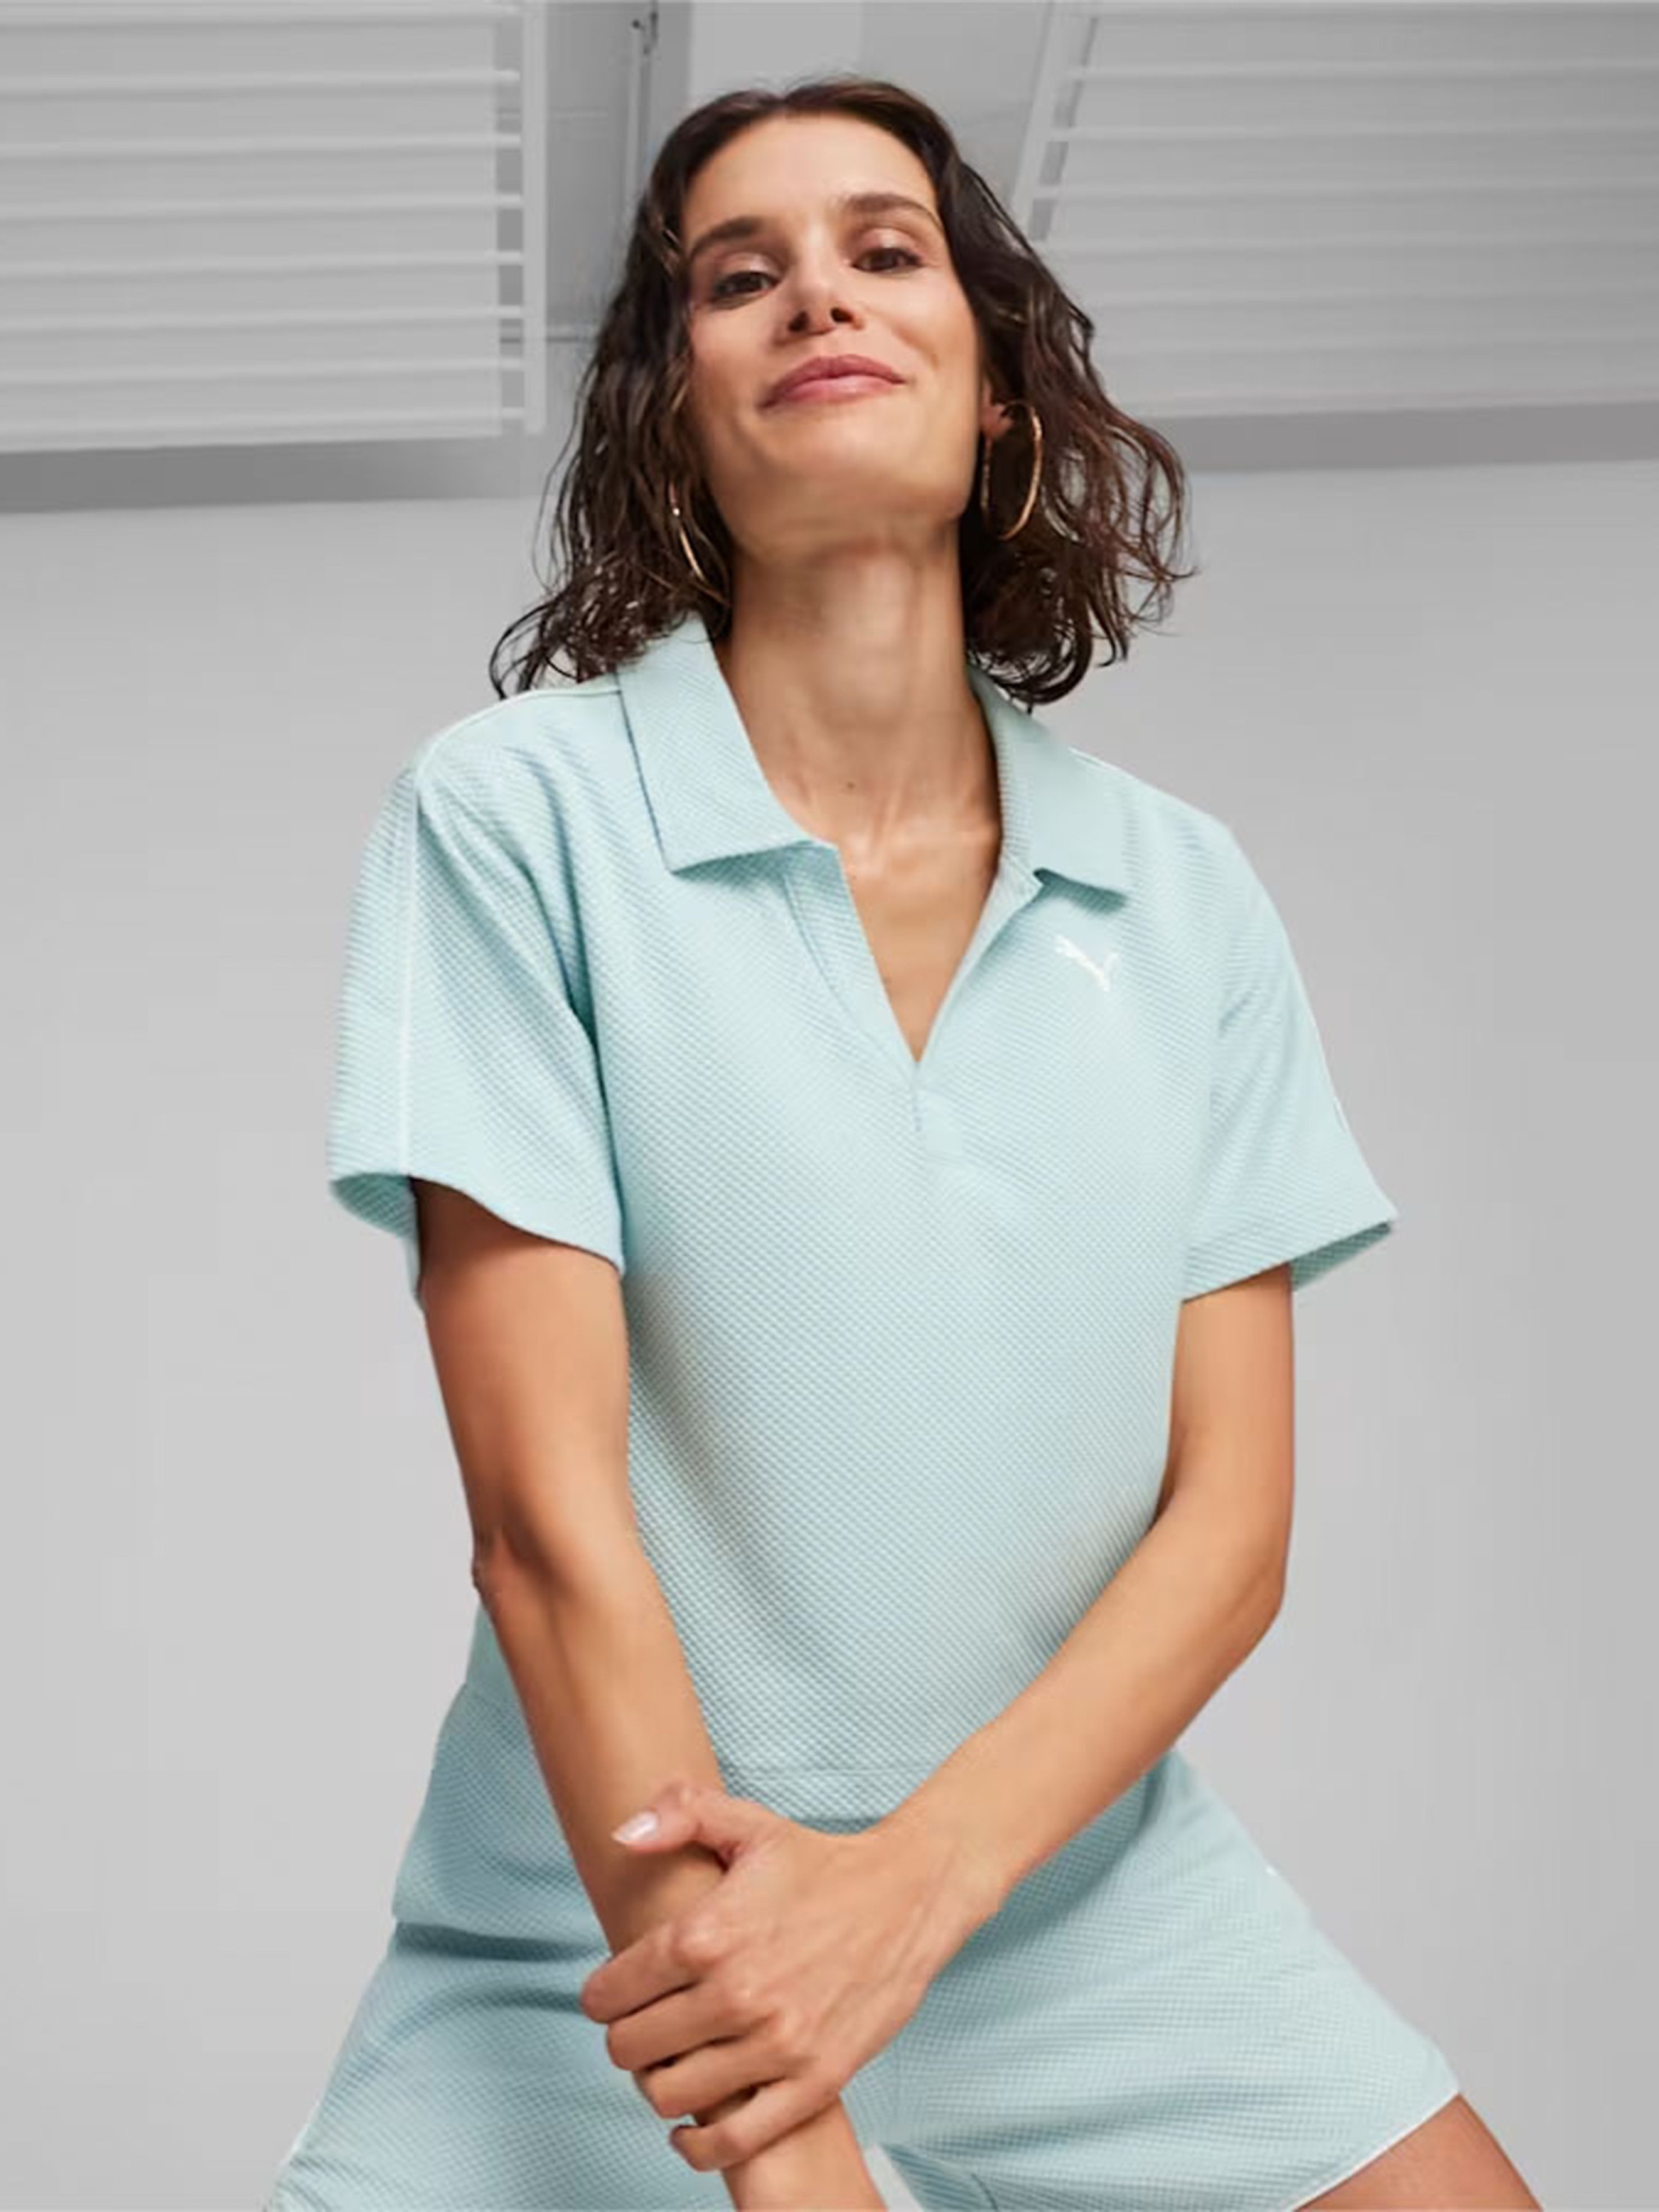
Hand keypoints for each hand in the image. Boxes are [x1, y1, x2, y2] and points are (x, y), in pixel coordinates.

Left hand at [578, 1776, 981, 2175]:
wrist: (908, 1897)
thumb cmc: (822, 1864)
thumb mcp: (749, 1823)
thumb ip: (680, 1813)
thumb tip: (623, 1836)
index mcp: (709, 1933)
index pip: (610, 1991)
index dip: (602, 1995)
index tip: (614, 1994)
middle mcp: (737, 1992)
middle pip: (630, 2049)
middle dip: (625, 2040)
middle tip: (643, 2028)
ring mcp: (776, 2043)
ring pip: (670, 2096)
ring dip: (658, 2085)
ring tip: (672, 2064)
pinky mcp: (813, 2081)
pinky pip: (733, 2140)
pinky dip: (700, 2146)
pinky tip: (692, 2127)